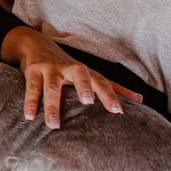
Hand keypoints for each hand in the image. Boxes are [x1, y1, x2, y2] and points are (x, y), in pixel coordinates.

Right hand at [3, 28, 141, 128]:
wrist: (35, 45)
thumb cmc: (67, 67)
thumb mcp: (89, 75)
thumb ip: (113, 88)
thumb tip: (141, 100)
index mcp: (85, 71)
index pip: (101, 82)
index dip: (110, 95)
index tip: (118, 111)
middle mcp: (69, 68)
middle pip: (79, 74)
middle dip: (84, 86)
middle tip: (88, 102)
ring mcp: (50, 68)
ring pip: (51, 86)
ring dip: (52, 105)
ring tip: (54, 125)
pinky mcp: (32, 71)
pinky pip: (32, 89)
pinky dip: (30, 103)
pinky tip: (30, 117)